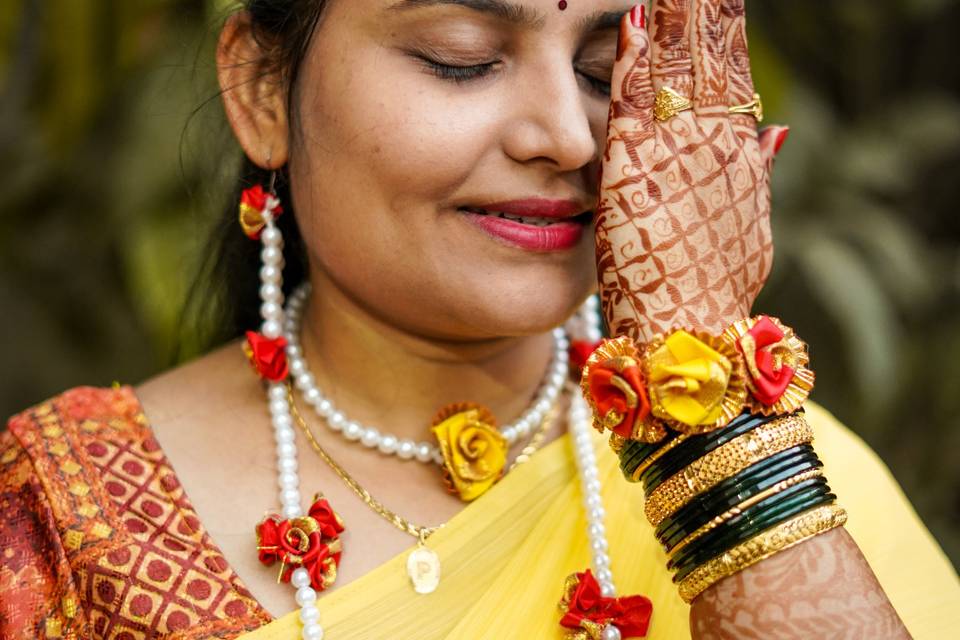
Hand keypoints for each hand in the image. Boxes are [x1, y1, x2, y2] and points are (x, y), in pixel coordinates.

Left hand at [596, 0, 788, 341]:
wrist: (690, 329)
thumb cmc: (714, 286)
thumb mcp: (748, 223)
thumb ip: (758, 172)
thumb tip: (777, 129)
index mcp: (737, 154)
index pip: (732, 78)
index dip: (725, 37)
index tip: (719, 1)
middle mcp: (712, 145)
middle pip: (707, 61)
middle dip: (701, 15)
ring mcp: (675, 154)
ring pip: (676, 70)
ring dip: (674, 22)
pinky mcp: (634, 170)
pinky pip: (632, 103)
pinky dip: (631, 62)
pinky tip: (630, 23)